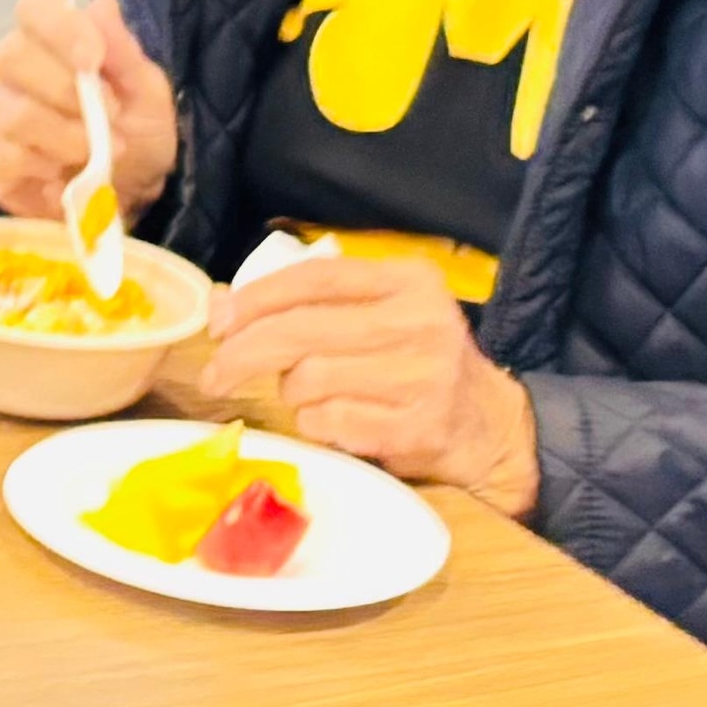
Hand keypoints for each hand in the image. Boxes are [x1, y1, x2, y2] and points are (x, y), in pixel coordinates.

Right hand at [0, 0, 177, 221]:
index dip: (60, 27)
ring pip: (11, 113)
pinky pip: (5, 158)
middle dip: (67, 91)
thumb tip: (103, 1)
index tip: (93, 59)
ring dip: (64, 136)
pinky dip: (44, 169)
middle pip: (12, 56)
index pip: (34, 8)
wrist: (129, 191)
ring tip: (96, 153)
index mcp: (51, 39)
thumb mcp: (147, 92)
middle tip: (111, 116)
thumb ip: (124, 51)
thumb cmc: (136, 130)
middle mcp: (11, 68)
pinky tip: (64, 176)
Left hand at [202, 254, 538, 512]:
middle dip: (242, 354)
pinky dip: (316, 425)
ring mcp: (422, 377)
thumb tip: (219, 305)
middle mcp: (421, 322)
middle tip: (214, 376)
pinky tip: (338, 422)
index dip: (254, 299)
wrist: (491, 428)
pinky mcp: (416, 427)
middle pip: (299, 331)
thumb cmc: (417, 365)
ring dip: (292, 394)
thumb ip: (305, 306)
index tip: (218, 323)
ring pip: (307, 380)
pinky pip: (327, 422)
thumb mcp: (375, 317)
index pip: (313, 279)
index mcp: (409, 281)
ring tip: (313, 397)